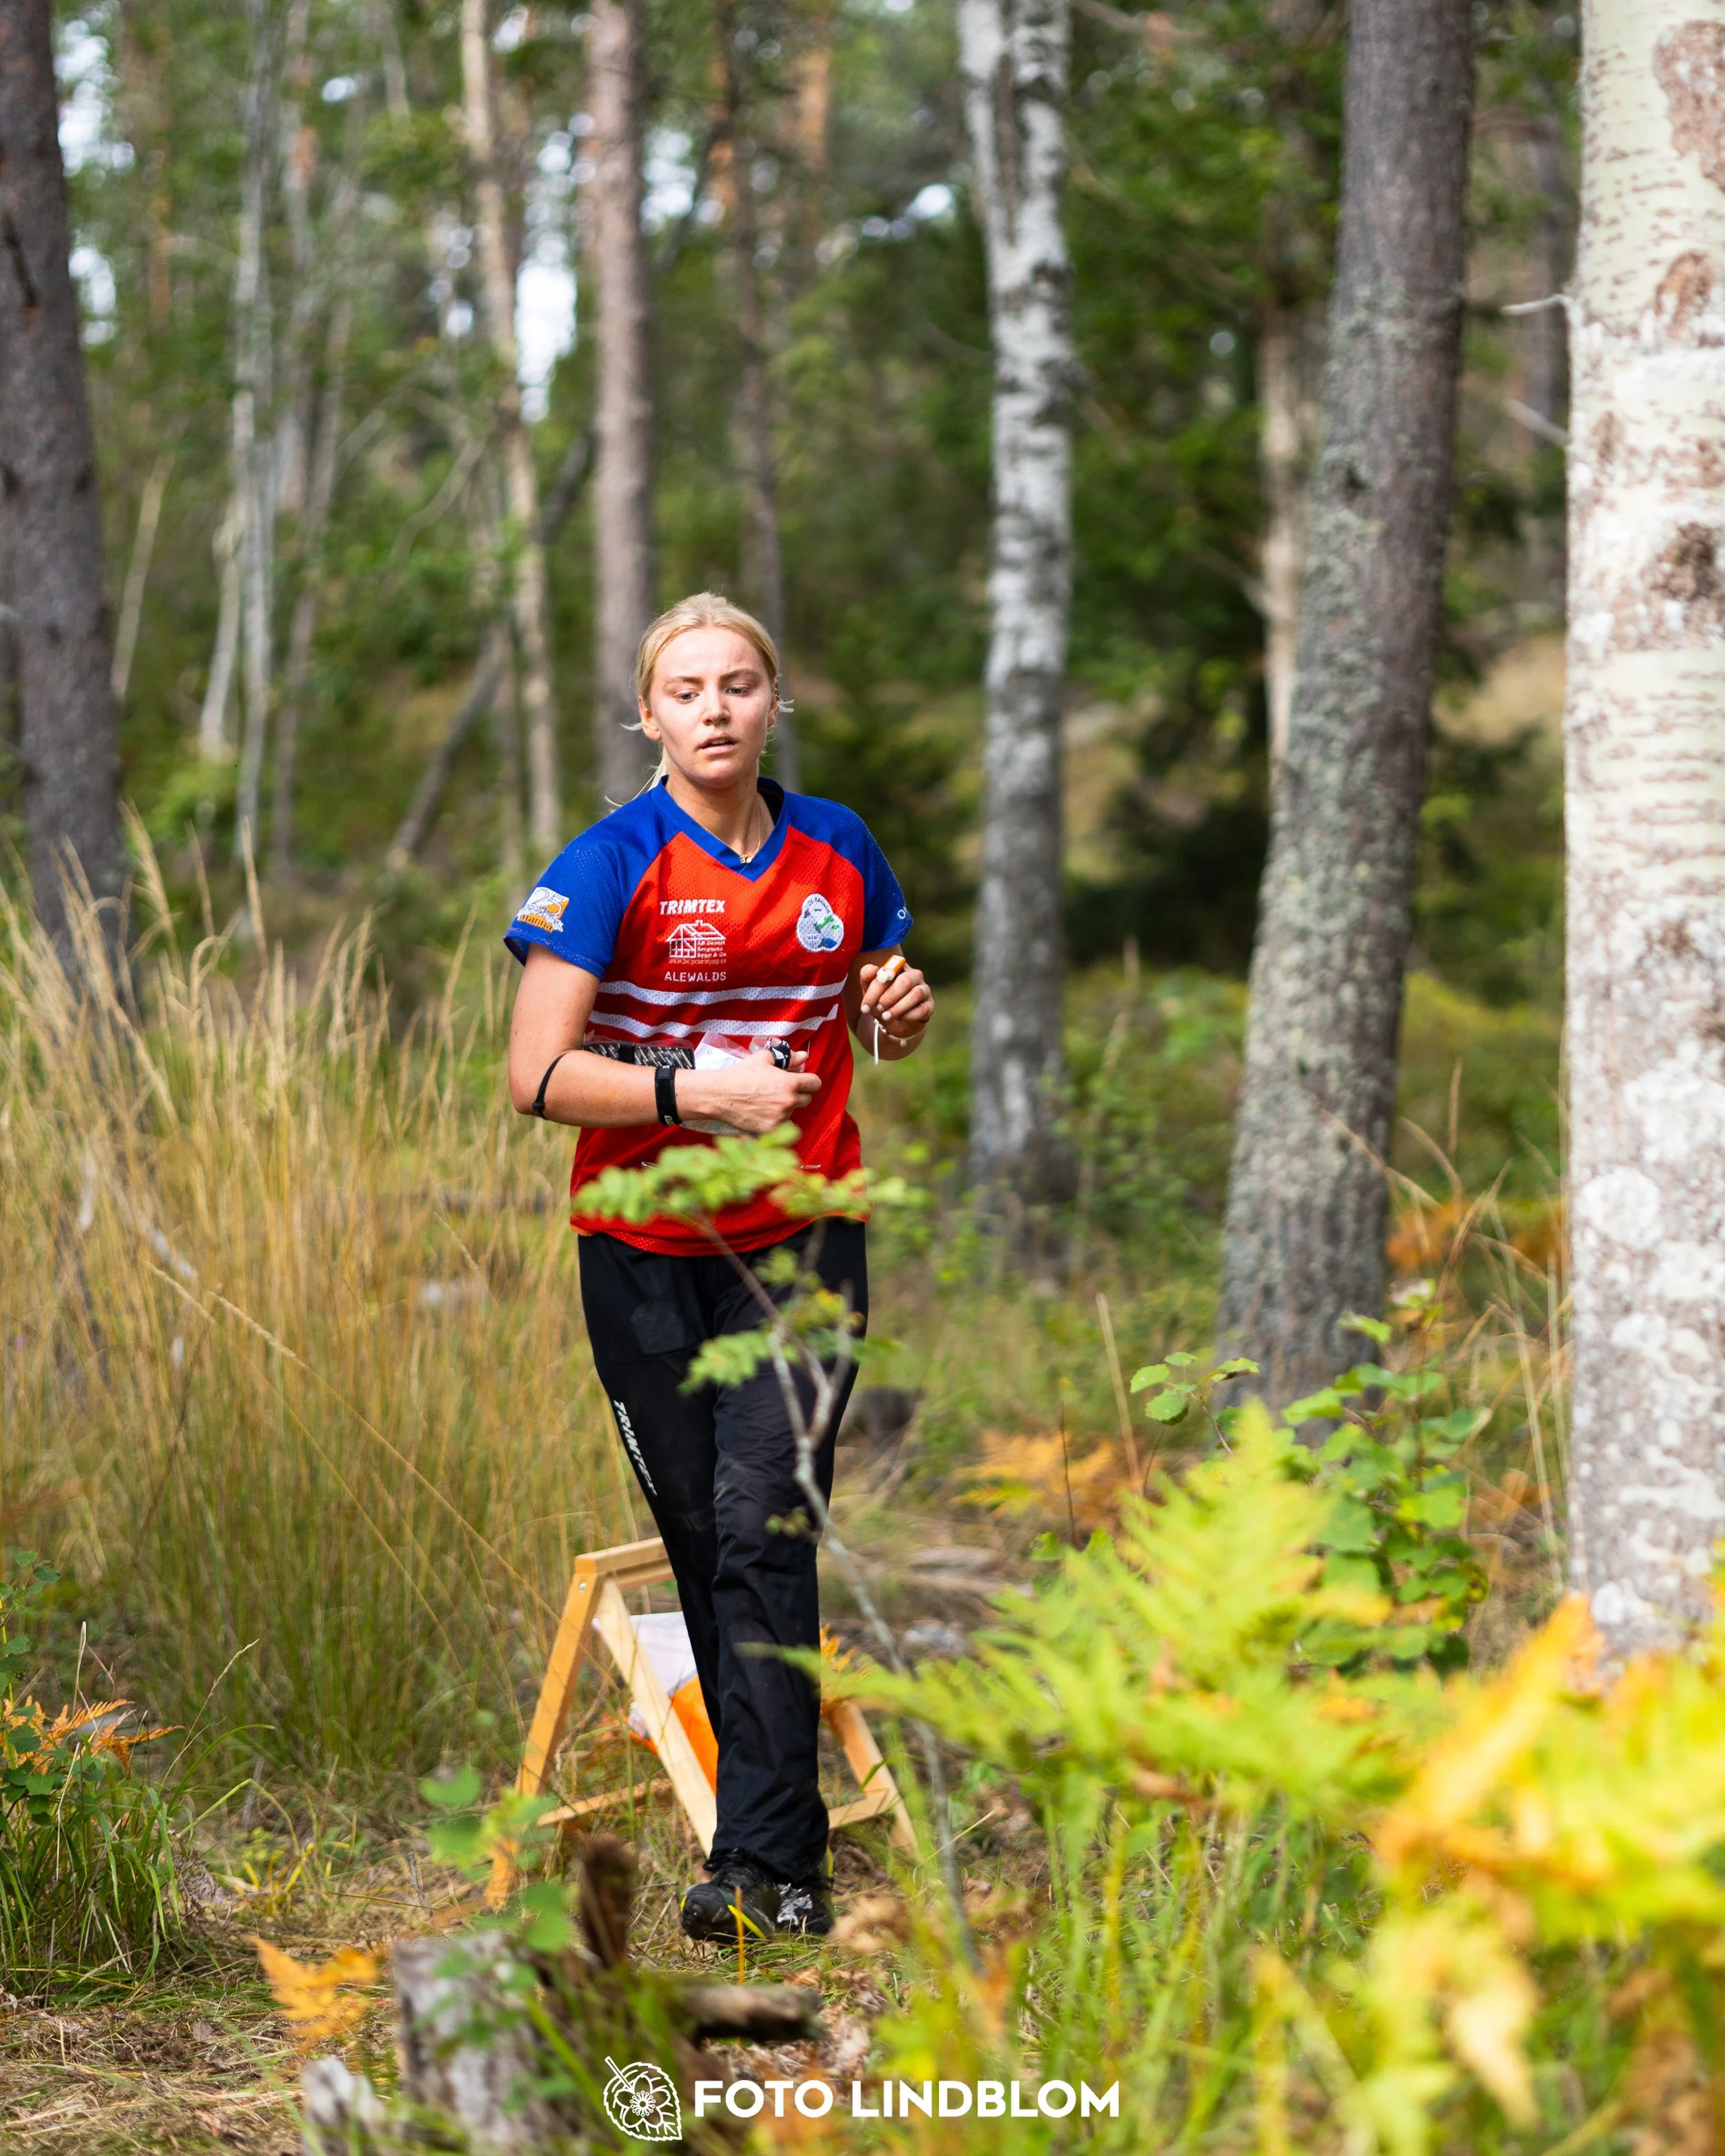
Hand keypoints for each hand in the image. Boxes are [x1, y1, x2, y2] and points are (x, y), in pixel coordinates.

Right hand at [680, 1047, 819, 1134]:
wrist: (720, 1095)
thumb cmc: (741, 1074)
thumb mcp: (764, 1059)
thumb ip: (788, 1058)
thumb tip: (804, 1057)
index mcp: (789, 1083)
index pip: (815, 1083)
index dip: (810, 1080)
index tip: (803, 1080)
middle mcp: (788, 1102)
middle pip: (807, 1099)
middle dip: (798, 1093)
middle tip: (782, 1089)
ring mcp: (780, 1117)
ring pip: (792, 1112)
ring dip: (786, 1106)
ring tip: (767, 1099)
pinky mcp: (770, 1129)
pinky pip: (781, 1123)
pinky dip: (775, 1118)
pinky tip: (762, 1110)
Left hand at [859, 959, 932, 1048]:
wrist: (892, 1022)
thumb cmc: (881, 1000)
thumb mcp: (870, 989)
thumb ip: (866, 976)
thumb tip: (872, 970)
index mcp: (899, 967)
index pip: (890, 971)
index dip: (877, 987)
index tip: (865, 1006)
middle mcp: (915, 976)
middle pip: (905, 981)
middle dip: (889, 996)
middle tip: (878, 1008)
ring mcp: (925, 990)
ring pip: (916, 994)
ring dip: (898, 1007)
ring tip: (886, 1016)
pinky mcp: (929, 1006)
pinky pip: (922, 1009)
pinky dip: (908, 1015)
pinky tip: (899, 1019)